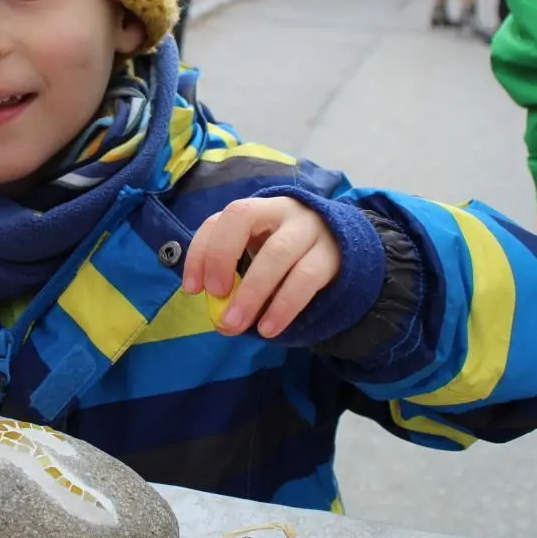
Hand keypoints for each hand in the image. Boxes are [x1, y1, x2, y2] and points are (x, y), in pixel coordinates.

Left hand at [182, 197, 341, 338]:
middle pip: (244, 217)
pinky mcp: (332, 255)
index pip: (221, 218)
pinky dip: (283, 306)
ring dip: (252, 292)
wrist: (344, 250)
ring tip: (236, 324)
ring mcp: (308, 229)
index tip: (192, 289)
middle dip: (222, 257)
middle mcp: (281, 210)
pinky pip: (306, 278)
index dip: (201, 251)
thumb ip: (234, 275)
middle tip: (214, 297)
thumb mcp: (257, 255)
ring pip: (277, 252)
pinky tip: (268, 328)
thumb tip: (216, 312)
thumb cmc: (286, 255)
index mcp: (255, 209)